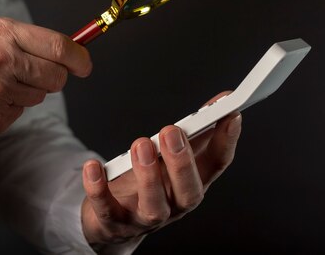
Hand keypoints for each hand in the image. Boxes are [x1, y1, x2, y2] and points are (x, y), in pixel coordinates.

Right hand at [0, 16, 91, 167]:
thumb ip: (11, 39)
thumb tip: (51, 51)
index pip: (58, 47)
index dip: (78, 57)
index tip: (84, 63)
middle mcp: (1, 62)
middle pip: (55, 77)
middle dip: (52, 77)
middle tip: (30, 75)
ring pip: (37, 98)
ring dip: (23, 93)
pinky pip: (16, 116)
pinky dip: (5, 111)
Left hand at [81, 92, 240, 246]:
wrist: (113, 222)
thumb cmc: (147, 183)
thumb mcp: (172, 157)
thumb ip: (195, 132)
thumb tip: (220, 101)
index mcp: (190, 183)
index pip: (216, 165)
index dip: (226, 141)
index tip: (230, 115)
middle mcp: (173, 204)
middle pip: (188, 191)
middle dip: (182, 162)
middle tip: (172, 132)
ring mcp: (143, 217)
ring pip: (153, 206)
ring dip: (148, 176)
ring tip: (141, 145)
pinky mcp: (113, 222)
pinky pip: (106, 209)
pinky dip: (99, 189)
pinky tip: (94, 166)